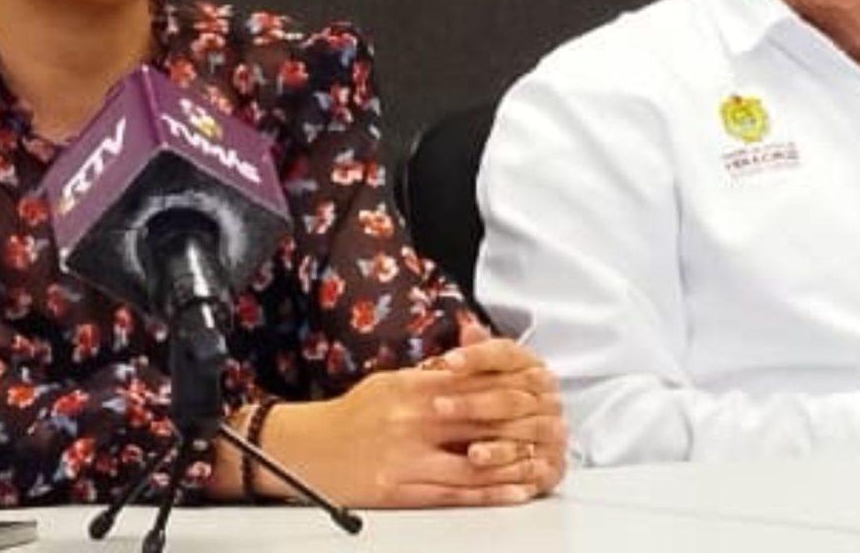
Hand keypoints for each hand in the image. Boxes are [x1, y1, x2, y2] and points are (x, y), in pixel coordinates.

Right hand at [250, 339, 563, 508]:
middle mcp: (409, 419)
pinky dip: (490, 493)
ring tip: (544, 462)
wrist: (305, 450)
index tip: (540, 390)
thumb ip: (430, 377)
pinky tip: (514, 491)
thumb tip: (468, 366)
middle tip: (554, 426)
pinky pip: (455, 492)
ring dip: (515, 462)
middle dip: (522, 422)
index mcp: (407, 387)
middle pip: (480, 419)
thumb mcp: (388, 384)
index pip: (470, 383)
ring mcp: (406, 456)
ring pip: (474, 460)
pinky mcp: (401, 489)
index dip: (510, 387)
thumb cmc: (349, 418)